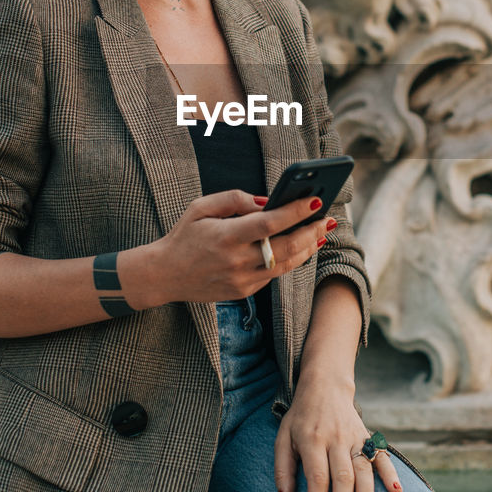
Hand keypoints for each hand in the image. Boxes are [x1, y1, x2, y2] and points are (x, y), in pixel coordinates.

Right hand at [140, 190, 334, 306]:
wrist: (164, 275)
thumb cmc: (185, 235)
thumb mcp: (201, 207)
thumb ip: (235, 199)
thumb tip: (268, 201)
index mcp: (225, 236)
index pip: (268, 224)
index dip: (294, 212)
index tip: (314, 201)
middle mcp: (236, 261)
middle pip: (285, 248)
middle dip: (310, 232)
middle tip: (327, 219)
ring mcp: (241, 280)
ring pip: (285, 265)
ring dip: (306, 248)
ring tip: (320, 233)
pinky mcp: (243, 292)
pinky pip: (273, 275)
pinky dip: (289, 260)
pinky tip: (300, 247)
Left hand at [275, 381, 401, 491]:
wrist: (325, 385)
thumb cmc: (301, 418)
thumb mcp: (283, 438)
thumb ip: (283, 471)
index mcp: (312, 440)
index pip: (317, 477)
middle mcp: (335, 438)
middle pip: (342, 476)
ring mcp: (354, 436)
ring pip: (363, 467)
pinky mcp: (368, 435)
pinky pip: (381, 455)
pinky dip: (390, 473)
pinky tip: (396, 491)